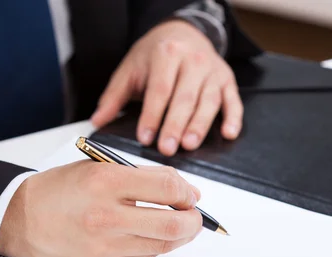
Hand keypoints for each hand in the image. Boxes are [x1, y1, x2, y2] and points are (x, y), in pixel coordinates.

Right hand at [0, 162, 202, 256]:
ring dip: (177, 236)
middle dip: (194, 221)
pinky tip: (143, 237)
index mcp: (104, 183)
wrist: (20, 221)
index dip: (186, 192)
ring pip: (161, 246)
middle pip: (172, 225)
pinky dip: (150, 247)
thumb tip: (186, 192)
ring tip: (175, 225)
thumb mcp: (98, 169)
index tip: (189, 195)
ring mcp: (104, 249)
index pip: (167, 187)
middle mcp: (105, 217)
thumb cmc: (60, 192)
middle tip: (195, 217)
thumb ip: (143, 178)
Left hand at [91, 20, 241, 155]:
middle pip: (184, 97)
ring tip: (190, 145)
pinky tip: (229, 133)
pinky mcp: (227, 80)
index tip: (145, 137)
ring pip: (208, 101)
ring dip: (200, 125)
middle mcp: (193, 61)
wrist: (182, 32)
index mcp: (167, 55)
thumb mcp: (130, 69)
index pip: (159, 89)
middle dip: (175, 125)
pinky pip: (233, 100)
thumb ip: (114, 97)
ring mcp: (212, 71)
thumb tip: (98, 121)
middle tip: (167, 148)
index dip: (152, 115)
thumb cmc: (155, 55)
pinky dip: (233, 118)